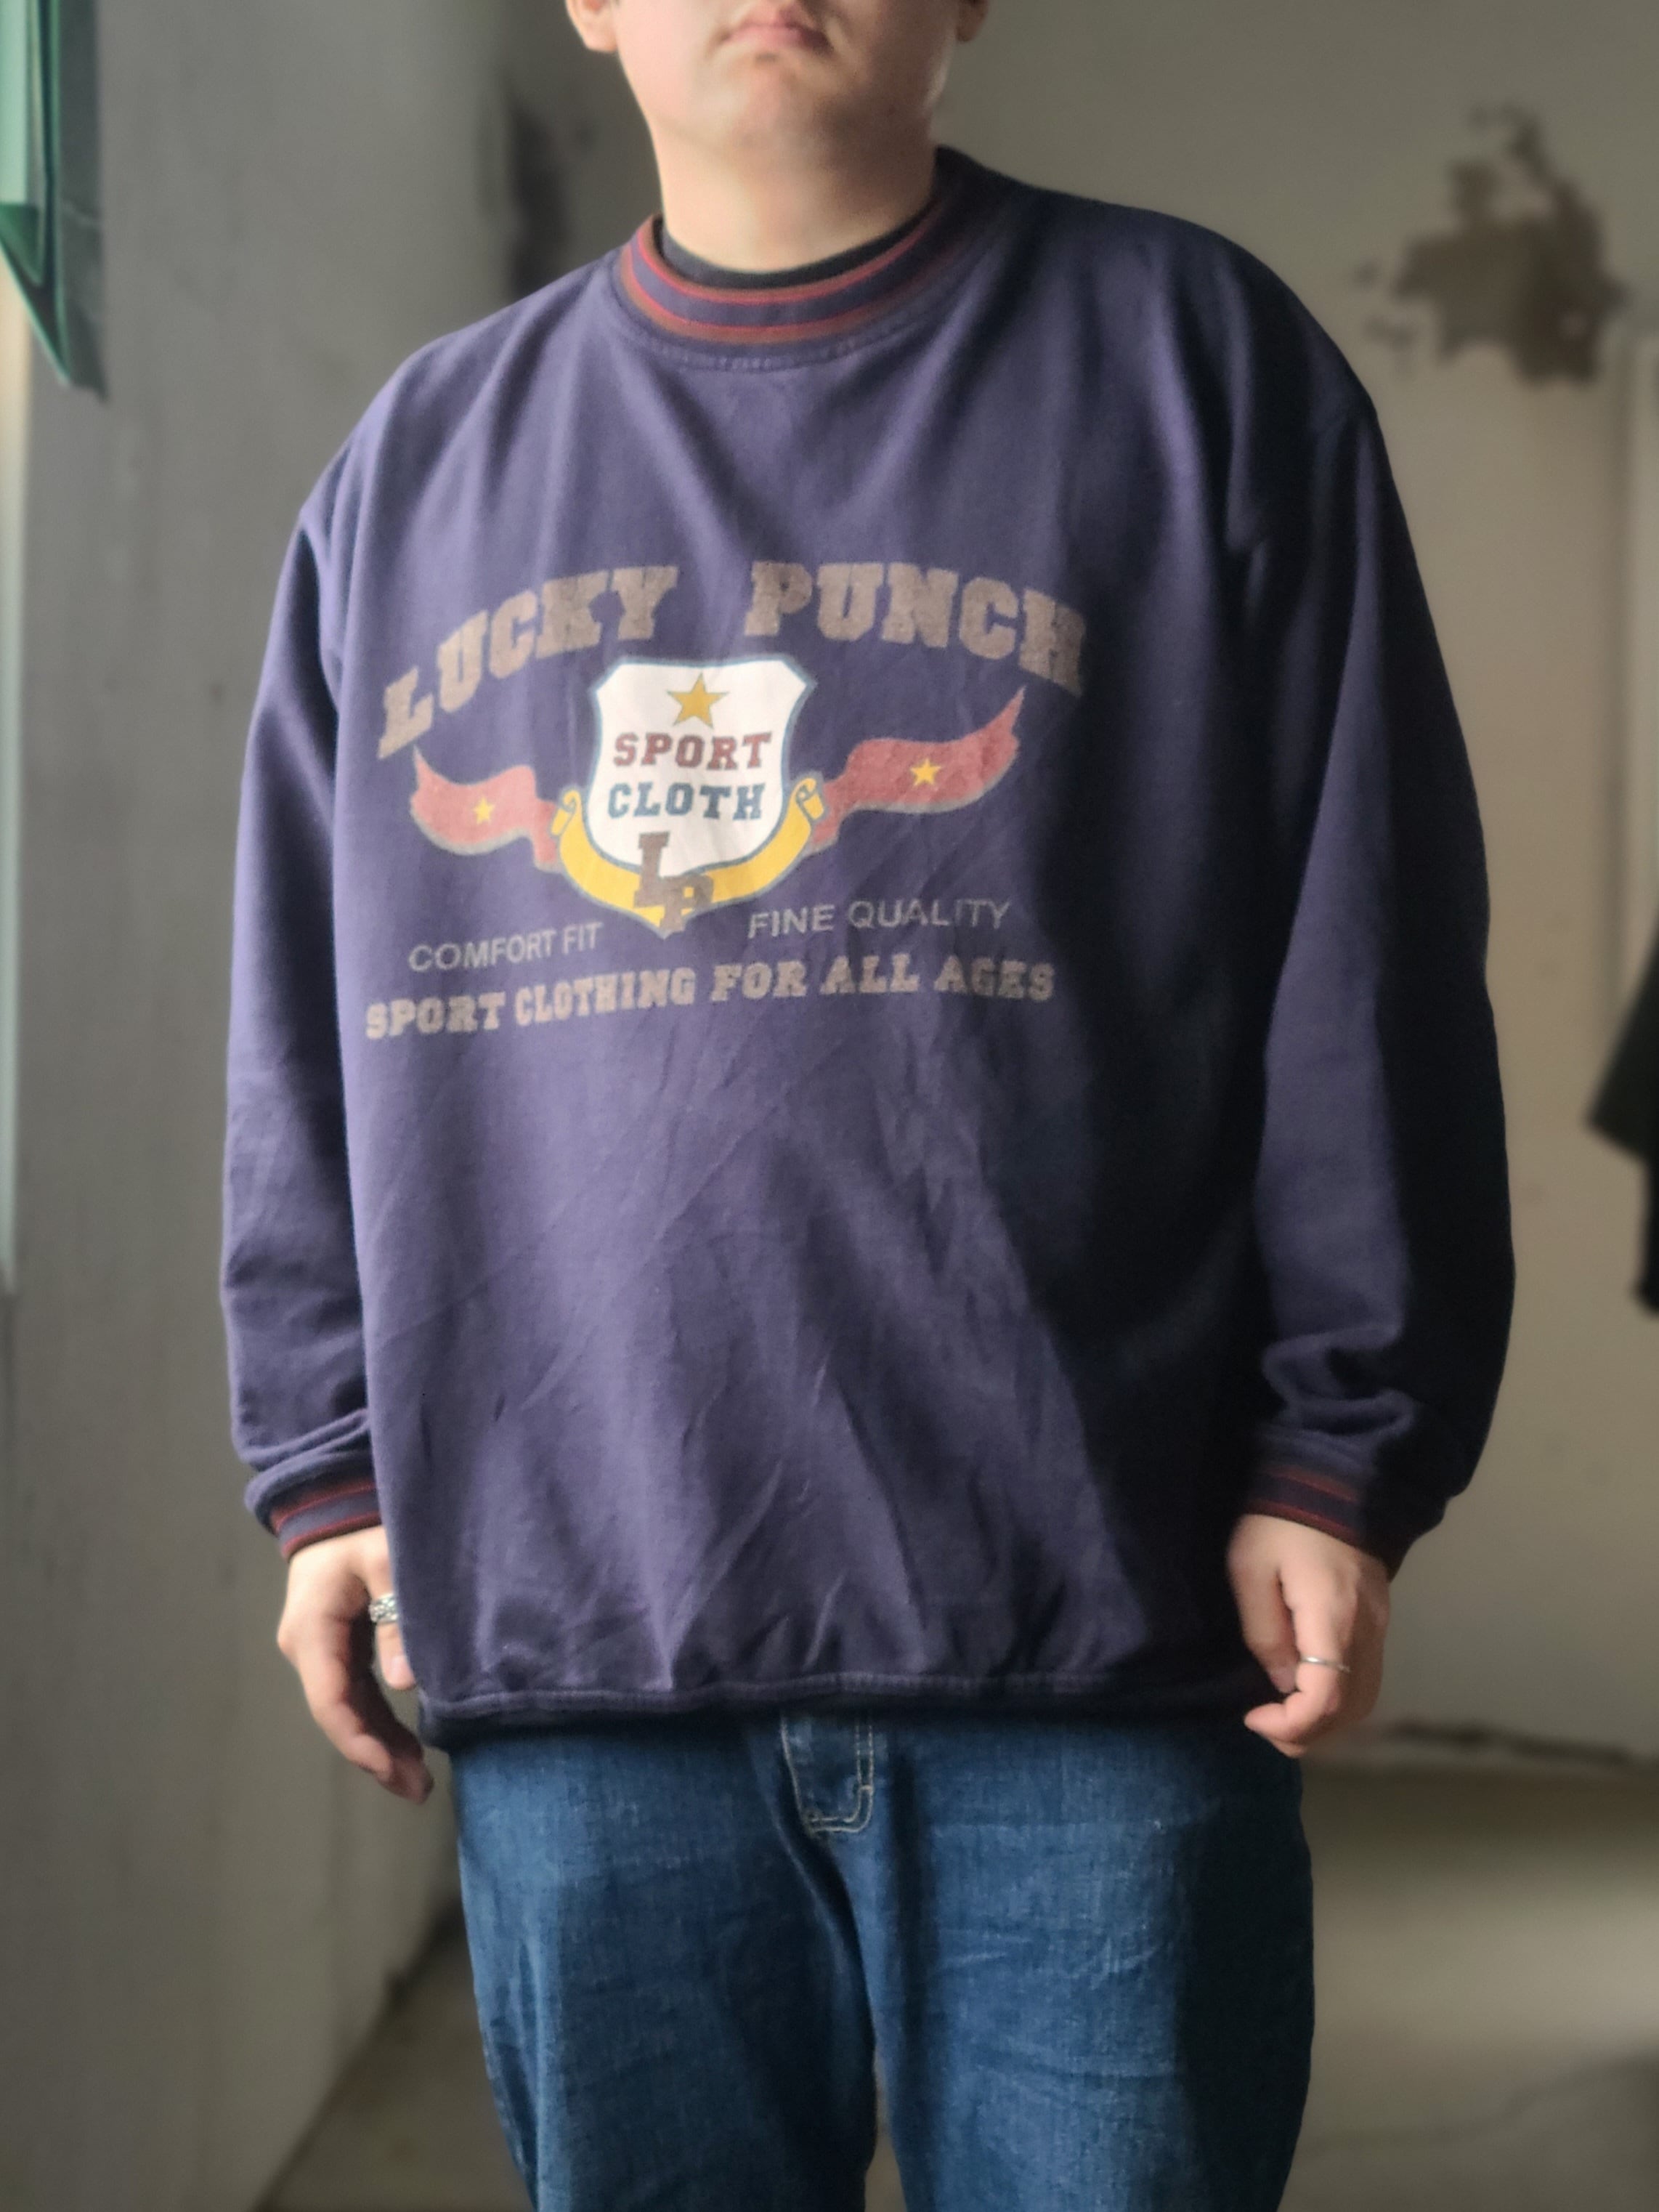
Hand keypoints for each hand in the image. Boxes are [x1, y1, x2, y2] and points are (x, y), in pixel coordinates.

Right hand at [276, 1524, 432, 1803]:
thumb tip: (405, 1684)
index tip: (393, 1770)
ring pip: (347, 1708)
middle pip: (339, 1714)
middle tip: (419, 1791)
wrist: (337, 1500)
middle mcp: (307, 1647)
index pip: (332, 1700)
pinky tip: (405, 1747)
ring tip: (418, 1783)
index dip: (360, 1741)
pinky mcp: (335, 1646)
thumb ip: (396, 1617)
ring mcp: (318, 1649)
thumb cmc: (363, 1524)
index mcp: (312, 1628)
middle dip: (376, 1755)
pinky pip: (355, 1693)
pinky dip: (379, 1721)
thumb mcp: (386, 1560)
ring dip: (380, 1744)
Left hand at [1228, 1512, 1389, 1757]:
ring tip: (1283, 1718)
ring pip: (1365, 1700)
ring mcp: (1379, 1628)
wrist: (1332, 1484)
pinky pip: (1367, 1680)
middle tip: (1264, 1725)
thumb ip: (1264, 1631)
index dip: (1291, 1722)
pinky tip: (1306, 1695)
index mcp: (1333, 1618)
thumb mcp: (1250, 1569)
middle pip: (1351, 1710)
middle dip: (1307, 1732)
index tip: (1253, 1715)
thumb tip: (1281, 1683)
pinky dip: (1339, 1702)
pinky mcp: (1379, 1622)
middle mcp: (1367, 1631)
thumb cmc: (1280, 1522)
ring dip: (1325, 1722)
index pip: (1326, 1697)